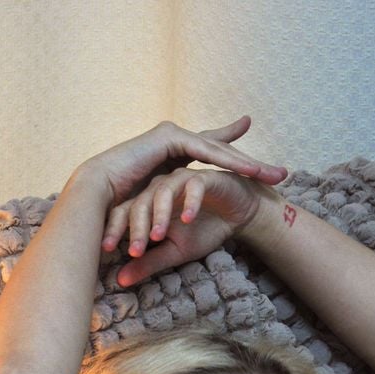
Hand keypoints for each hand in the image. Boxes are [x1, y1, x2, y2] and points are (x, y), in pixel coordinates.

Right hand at [75, 115, 284, 231]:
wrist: (92, 196)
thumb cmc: (114, 210)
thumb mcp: (151, 214)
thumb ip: (164, 217)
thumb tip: (169, 236)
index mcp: (169, 157)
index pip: (209, 156)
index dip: (234, 158)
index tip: (260, 168)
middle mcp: (172, 142)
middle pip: (221, 152)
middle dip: (252, 165)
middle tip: (282, 175)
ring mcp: (170, 135)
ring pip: (217, 150)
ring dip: (247, 163)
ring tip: (272, 177)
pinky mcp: (168, 137)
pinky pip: (205, 150)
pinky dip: (227, 159)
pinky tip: (248, 170)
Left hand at [103, 165, 271, 287]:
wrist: (237, 216)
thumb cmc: (204, 230)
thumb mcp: (175, 253)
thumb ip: (149, 263)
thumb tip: (121, 281)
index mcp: (149, 204)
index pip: (125, 213)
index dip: (115, 230)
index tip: (107, 250)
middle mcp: (161, 188)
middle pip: (141, 202)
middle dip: (136, 227)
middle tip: (135, 251)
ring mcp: (182, 180)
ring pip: (163, 191)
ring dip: (159, 214)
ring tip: (158, 236)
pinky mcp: (204, 177)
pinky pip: (193, 186)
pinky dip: (189, 202)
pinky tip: (188, 219)